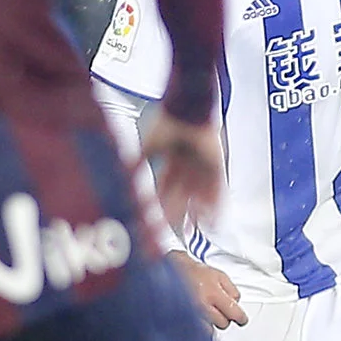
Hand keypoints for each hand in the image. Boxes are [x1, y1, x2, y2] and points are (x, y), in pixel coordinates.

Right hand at [139, 108, 222, 230]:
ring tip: (198, 230)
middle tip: (181, 231)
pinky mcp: (216, 164)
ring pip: (201, 194)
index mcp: (172, 161)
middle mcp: (188, 166)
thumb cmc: (168, 123)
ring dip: (199, 213)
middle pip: (184, 195)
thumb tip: (123, 177)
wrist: (188, 108)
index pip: (166, 188)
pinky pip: (217, 187)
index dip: (162, 204)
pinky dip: (216, 204)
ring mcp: (203, 166)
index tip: (158, 219)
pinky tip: (215, 218)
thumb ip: (138, 161)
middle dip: (181, 213)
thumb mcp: (149, 145)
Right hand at [167, 249, 246, 328]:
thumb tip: (236, 304)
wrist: (174, 271)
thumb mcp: (220, 276)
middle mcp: (202, 306)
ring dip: (212, 322)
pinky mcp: (184, 319)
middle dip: (224, 318)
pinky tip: (199, 315)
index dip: (240, 318)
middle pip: (223, 324)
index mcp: (214, 294)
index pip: (234, 313)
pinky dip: (201, 325)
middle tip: (221, 310)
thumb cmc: (195, 272)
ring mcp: (192, 314)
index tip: (242, 320)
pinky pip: (198, 329)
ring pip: (210, 328)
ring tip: (207, 310)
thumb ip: (232, 291)